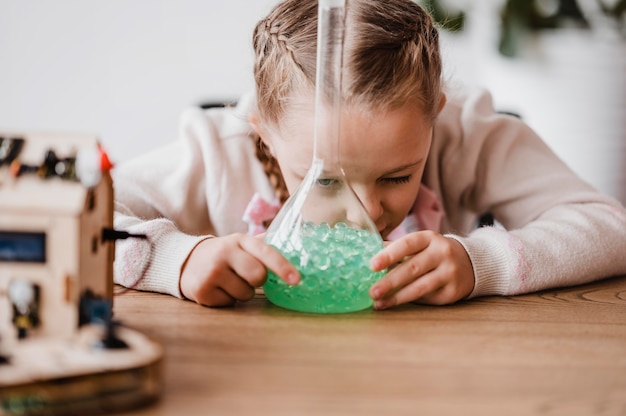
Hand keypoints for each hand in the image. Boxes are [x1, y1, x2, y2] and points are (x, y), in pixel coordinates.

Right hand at [180, 233, 299, 306]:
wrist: (185, 261)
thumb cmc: (224, 254)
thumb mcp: (240, 243)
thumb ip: (264, 243)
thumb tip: (296, 240)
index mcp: (240, 240)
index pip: (265, 251)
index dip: (282, 266)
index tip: (296, 279)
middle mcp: (225, 253)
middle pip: (258, 276)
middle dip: (258, 281)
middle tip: (247, 275)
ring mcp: (212, 272)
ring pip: (245, 294)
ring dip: (242, 292)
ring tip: (229, 281)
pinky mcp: (202, 291)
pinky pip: (229, 303)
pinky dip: (227, 299)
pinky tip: (218, 288)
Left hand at [368, 230, 473, 308]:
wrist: (470, 263)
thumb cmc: (433, 253)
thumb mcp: (419, 244)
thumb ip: (395, 249)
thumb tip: (364, 254)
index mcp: (429, 238)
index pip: (407, 244)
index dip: (389, 255)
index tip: (372, 266)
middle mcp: (442, 253)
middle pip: (413, 268)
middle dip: (390, 282)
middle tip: (371, 291)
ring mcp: (450, 272)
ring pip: (421, 287)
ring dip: (397, 297)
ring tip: (378, 303)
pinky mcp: (453, 291)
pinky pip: (428, 298)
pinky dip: (409, 302)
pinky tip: (394, 304)